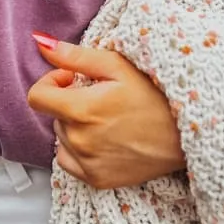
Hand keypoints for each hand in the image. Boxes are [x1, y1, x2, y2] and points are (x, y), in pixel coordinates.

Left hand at [27, 33, 184, 189]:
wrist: (186, 133)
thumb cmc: (154, 93)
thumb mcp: (115, 65)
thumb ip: (73, 56)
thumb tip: (40, 43)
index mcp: (81, 110)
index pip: (37, 97)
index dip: (51, 81)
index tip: (72, 78)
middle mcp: (80, 142)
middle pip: (54, 116)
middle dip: (69, 102)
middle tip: (100, 96)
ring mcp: (88, 165)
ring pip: (62, 138)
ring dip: (74, 125)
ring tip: (106, 117)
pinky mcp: (98, 181)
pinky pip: (69, 162)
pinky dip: (78, 149)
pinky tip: (103, 138)